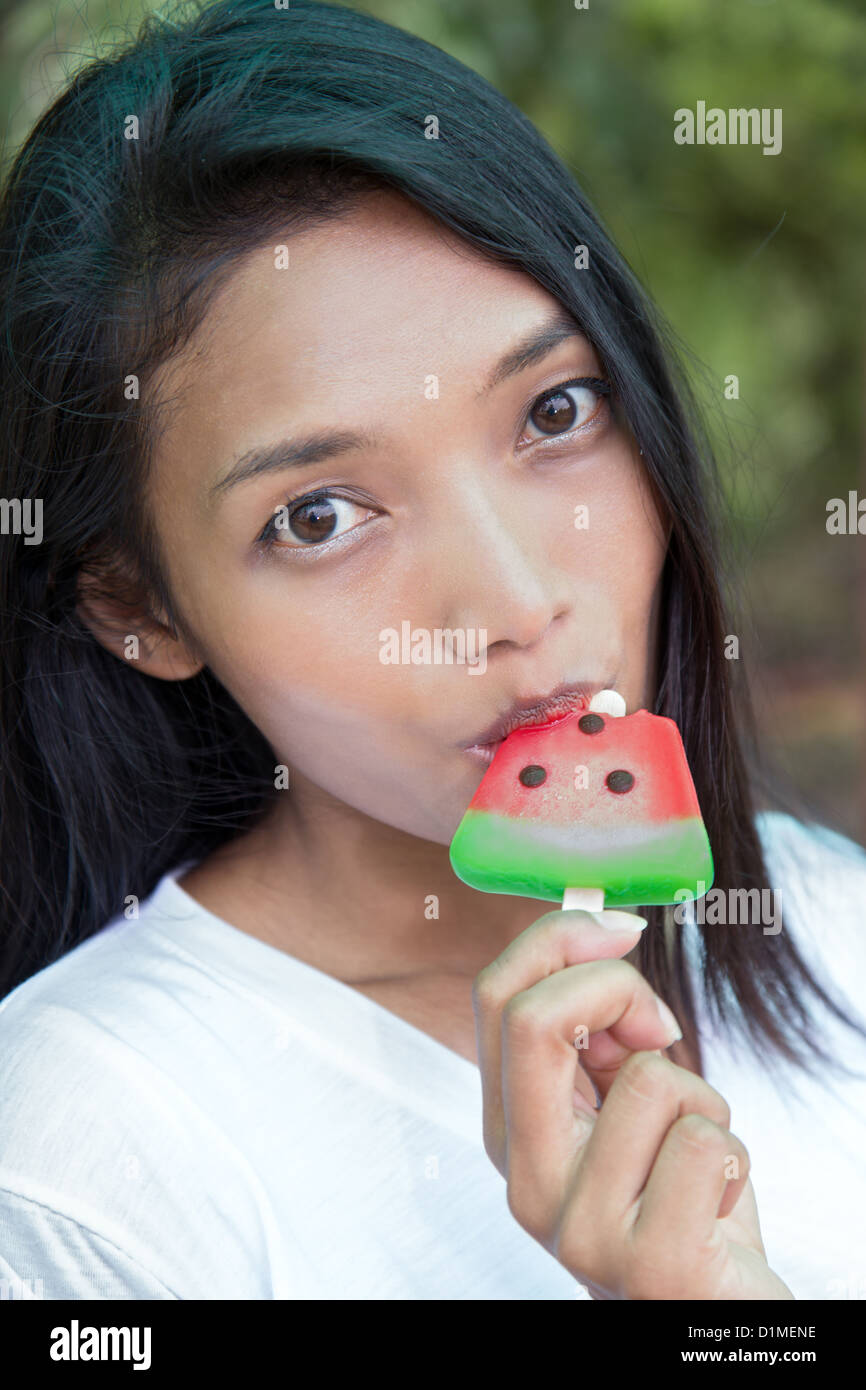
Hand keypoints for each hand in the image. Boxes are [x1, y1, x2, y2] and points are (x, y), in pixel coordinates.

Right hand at [472, 908, 794, 1299]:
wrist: (712, 1312)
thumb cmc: (676, 1196)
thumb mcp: (622, 1107)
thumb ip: (598, 1039)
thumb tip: (607, 939)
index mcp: (508, 1132)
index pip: (494, 997)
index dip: (559, 938)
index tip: (619, 928)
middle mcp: (524, 1180)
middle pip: (536, 1021)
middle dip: (618, 989)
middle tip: (661, 1025)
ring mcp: (580, 1229)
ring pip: (650, 1080)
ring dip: (702, 1099)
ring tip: (695, 1150)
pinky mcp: (649, 1264)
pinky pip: (706, 1143)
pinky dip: (734, 1152)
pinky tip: (718, 1198)